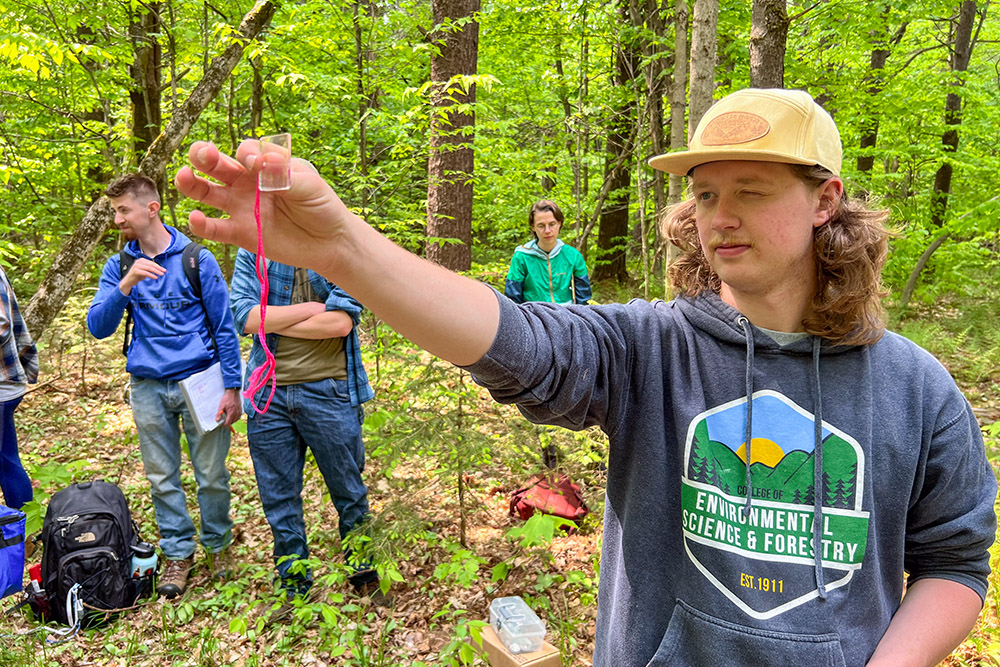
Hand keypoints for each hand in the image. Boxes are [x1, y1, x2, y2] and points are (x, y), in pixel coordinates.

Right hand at [120, 257, 165, 294]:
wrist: (128, 281)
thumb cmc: (137, 276)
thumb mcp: (145, 270)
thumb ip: (150, 269)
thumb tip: (160, 269)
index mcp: (141, 260)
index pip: (152, 263)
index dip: (158, 266)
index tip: (164, 270)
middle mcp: (138, 261)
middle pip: (151, 265)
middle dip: (159, 268)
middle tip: (164, 272)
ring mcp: (136, 266)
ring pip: (149, 268)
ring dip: (156, 271)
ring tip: (161, 274)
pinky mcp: (135, 271)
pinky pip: (146, 273)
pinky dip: (151, 275)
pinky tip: (156, 277)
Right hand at [174, 141, 354, 276]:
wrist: (330, 242)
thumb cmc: (322, 207)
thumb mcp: (310, 185)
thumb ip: (284, 174)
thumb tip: (261, 162)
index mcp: (265, 166)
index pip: (246, 152)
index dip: (247, 155)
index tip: (256, 165)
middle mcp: (247, 183)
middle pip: (217, 165)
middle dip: (205, 156)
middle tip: (202, 154)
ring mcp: (241, 207)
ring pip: (208, 193)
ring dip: (192, 184)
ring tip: (183, 176)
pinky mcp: (240, 233)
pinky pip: (216, 229)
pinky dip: (203, 225)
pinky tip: (195, 219)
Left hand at [216, 388, 241, 427]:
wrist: (233, 393)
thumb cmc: (227, 399)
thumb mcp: (221, 406)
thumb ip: (219, 414)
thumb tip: (217, 420)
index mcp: (231, 413)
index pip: (228, 423)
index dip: (224, 424)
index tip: (221, 423)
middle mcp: (236, 414)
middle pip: (231, 423)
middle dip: (227, 422)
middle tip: (224, 418)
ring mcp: (239, 412)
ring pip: (235, 420)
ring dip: (231, 420)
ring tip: (227, 416)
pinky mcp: (241, 411)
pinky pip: (238, 417)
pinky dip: (235, 418)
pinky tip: (232, 415)